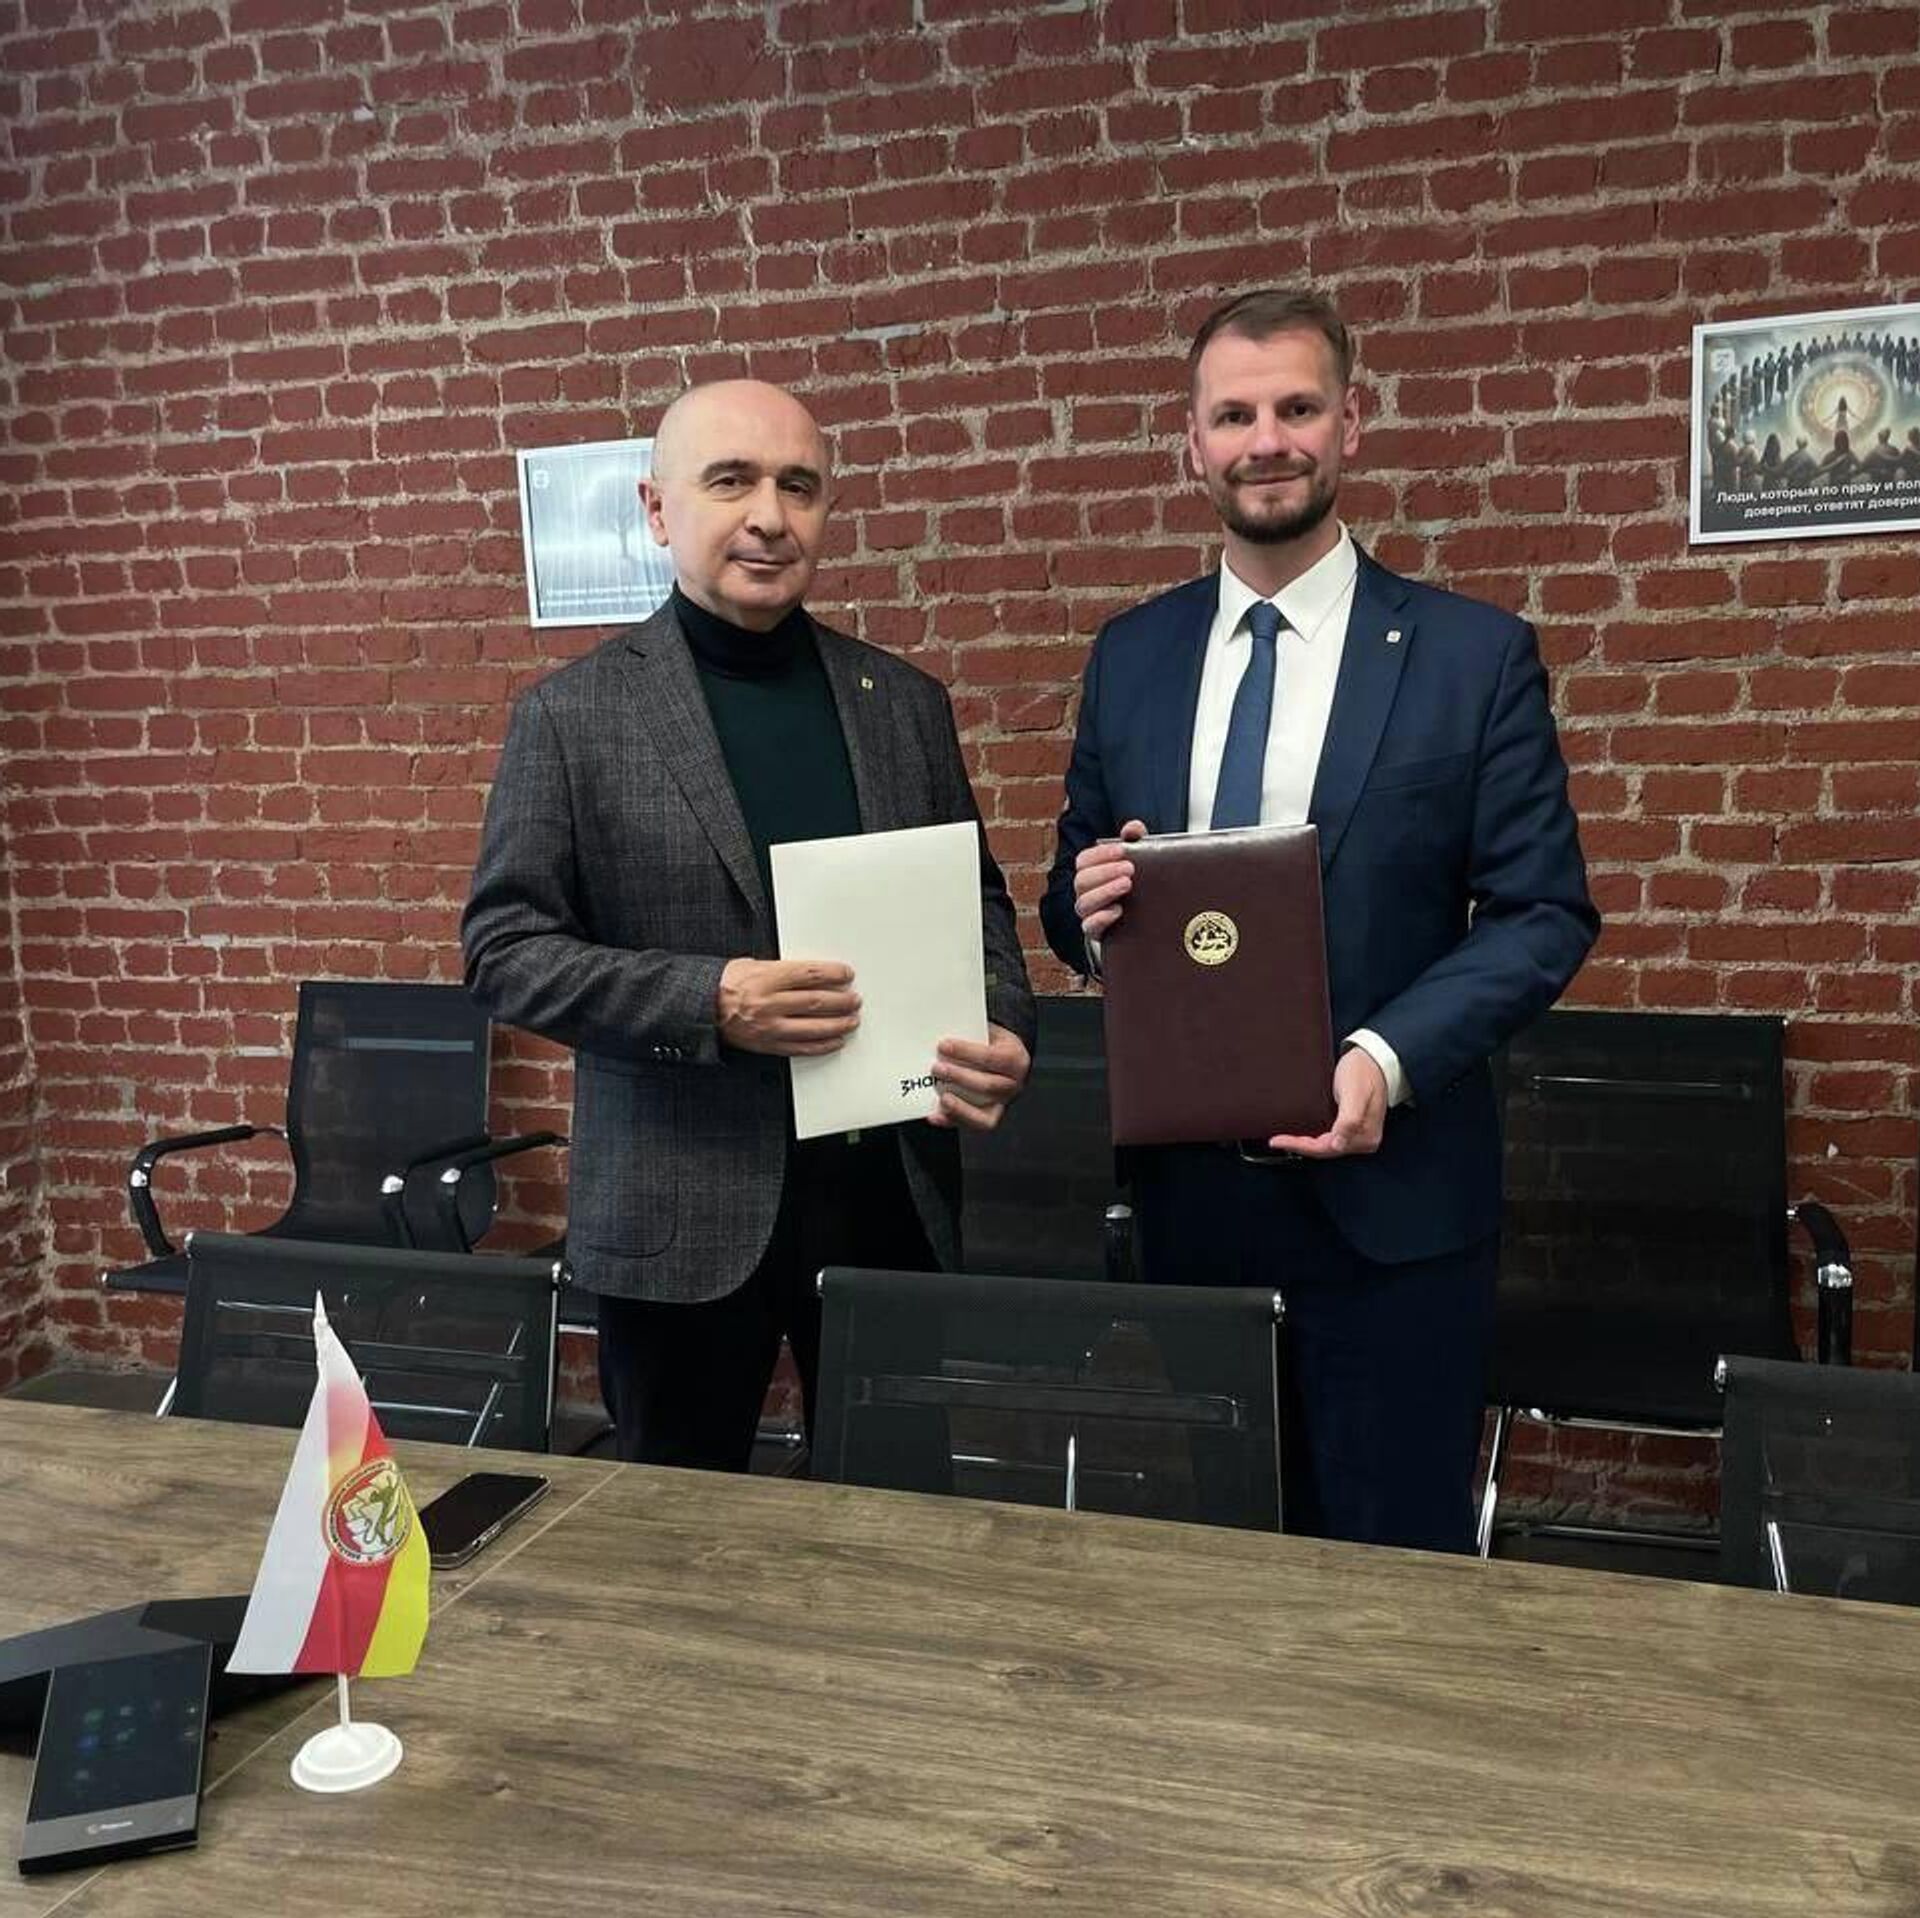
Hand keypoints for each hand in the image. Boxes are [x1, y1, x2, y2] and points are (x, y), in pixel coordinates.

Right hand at [716, 959, 858, 1056]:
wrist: (701, 1009)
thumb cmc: (724, 984)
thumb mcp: (751, 964)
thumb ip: (782, 969)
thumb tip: (812, 973)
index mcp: (766, 978)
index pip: (810, 974)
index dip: (834, 974)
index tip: (846, 974)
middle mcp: (769, 1003)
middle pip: (817, 1001)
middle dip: (841, 1000)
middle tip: (854, 999)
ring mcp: (769, 1027)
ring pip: (814, 1027)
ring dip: (838, 1024)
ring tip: (851, 1019)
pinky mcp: (768, 1044)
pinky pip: (801, 1048)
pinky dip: (822, 1045)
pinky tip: (834, 1040)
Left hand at [925, 1023, 1031, 1131]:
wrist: (1006, 1059)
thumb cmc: (992, 1044)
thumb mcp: (988, 1031)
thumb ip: (970, 1031)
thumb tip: (940, 1028)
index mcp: (1015, 1059)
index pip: (991, 1057)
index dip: (966, 1052)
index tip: (943, 1045)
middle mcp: (1013, 1084)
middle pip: (987, 1086)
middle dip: (959, 1077)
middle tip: (936, 1068)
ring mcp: (1002, 1103)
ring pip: (984, 1113)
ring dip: (959, 1106)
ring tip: (941, 1097)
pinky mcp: (991, 1117)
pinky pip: (972, 1125)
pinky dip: (952, 1121)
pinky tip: (936, 1115)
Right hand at [1073, 818, 1147, 940]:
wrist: (1141, 918)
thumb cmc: (1133, 882)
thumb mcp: (1136, 860)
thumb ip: (1134, 841)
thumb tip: (1133, 828)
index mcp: (1089, 873)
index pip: (1084, 860)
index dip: (1100, 854)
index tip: (1122, 850)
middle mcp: (1084, 893)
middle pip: (1082, 880)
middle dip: (1105, 872)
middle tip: (1130, 869)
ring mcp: (1089, 913)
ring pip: (1083, 903)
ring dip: (1104, 892)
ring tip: (1127, 884)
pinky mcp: (1096, 932)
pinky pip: (1089, 927)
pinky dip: (1101, 918)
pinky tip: (1119, 910)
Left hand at [1267, 1047, 1387, 1158]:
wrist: (1372, 1058)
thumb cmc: (1363, 1072)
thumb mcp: (1354, 1094)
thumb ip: (1349, 1120)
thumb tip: (1339, 1144)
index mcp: (1365, 1137)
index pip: (1327, 1149)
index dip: (1301, 1147)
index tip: (1279, 1141)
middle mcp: (1363, 1140)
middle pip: (1326, 1150)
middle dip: (1300, 1147)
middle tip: (1276, 1140)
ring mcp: (1358, 1134)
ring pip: (1326, 1145)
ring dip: (1305, 1144)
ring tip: (1284, 1139)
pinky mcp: (1352, 1125)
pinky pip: (1329, 1137)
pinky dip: (1313, 1137)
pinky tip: (1301, 1133)